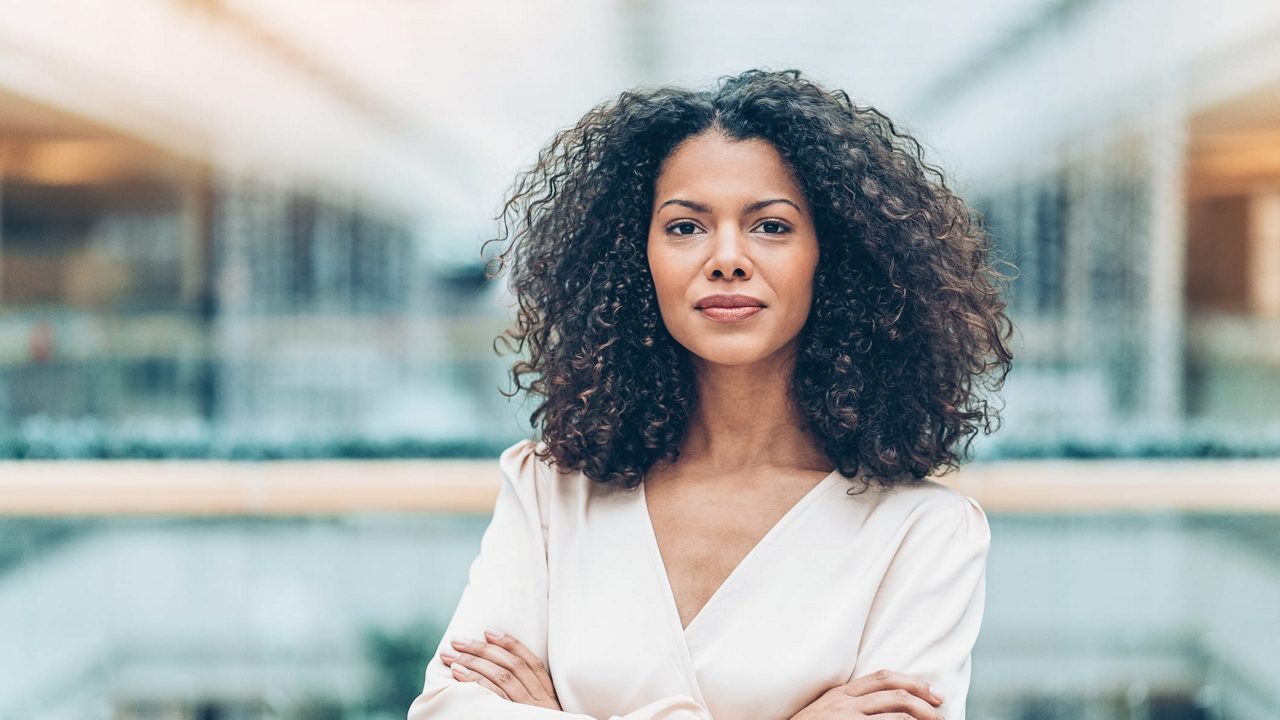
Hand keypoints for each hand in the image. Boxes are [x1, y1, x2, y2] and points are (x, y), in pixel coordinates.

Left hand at [439, 629, 561, 709]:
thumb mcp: (541, 714)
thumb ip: (529, 695)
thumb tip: (497, 672)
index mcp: (548, 695)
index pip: (531, 662)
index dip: (510, 644)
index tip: (488, 631)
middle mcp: (540, 700)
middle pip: (511, 666)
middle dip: (482, 650)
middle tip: (457, 641)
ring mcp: (528, 710)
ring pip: (501, 677)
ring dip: (472, 662)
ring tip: (450, 656)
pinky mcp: (514, 718)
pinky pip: (493, 697)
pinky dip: (475, 682)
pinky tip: (458, 675)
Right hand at [789, 669, 944, 719]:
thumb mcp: (823, 712)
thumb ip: (846, 704)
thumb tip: (879, 704)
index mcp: (839, 694)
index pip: (882, 677)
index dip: (912, 682)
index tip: (932, 693)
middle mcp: (843, 704)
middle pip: (894, 694)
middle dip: (923, 701)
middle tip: (941, 713)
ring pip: (895, 714)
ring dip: (921, 719)